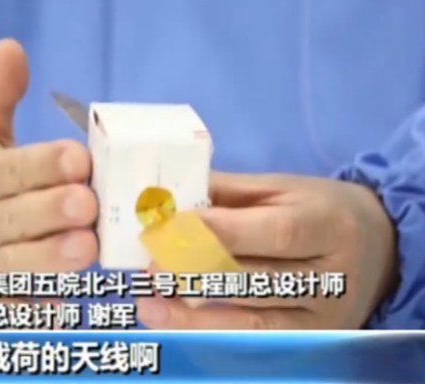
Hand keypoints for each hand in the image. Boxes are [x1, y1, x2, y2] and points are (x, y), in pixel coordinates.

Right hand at [0, 39, 97, 302]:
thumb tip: (12, 45)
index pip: (15, 168)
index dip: (49, 164)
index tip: (78, 159)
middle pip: (24, 217)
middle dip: (59, 209)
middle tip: (87, 203)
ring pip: (22, 266)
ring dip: (55, 258)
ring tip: (85, 247)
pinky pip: (15, 306)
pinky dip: (39, 305)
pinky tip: (65, 298)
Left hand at [136, 172, 396, 329]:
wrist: (377, 247)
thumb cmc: (319, 209)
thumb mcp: (281, 188)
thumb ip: (228, 193)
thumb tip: (171, 200)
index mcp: (328, 224)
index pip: (272, 233)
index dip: (217, 234)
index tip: (168, 229)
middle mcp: (333, 276)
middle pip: (259, 279)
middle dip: (197, 274)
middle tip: (150, 270)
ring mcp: (324, 315)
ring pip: (253, 317)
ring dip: (195, 312)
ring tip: (150, 304)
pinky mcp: (311, 338)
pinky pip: (255, 339)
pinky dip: (211, 333)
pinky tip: (174, 325)